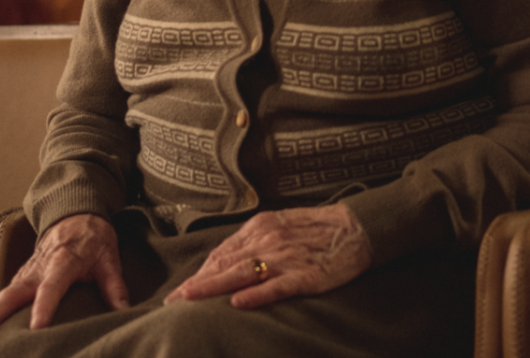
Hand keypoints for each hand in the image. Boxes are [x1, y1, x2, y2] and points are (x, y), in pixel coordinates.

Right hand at [0, 213, 130, 345]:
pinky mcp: (22, 277)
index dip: (44, 308)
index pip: (51, 288)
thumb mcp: (109, 258)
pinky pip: (4, 297)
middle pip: (11, 294)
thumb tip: (123, 309)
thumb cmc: (92, 238)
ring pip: (2, 297)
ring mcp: (26, 273)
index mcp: (62, 262)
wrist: (76, 214)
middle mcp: (38, 269)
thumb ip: (114, 285)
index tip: (36, 328)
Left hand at [165, 204, 372, 309]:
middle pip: (224, 263)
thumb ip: (254, 242)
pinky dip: (257, 294)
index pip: (221, 253)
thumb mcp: (280, 227)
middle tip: (172, 302)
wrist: (357, 228)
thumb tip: (225, 262)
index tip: (179, 292)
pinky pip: (277, 285)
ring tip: (190, 300)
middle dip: (196, 284)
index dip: (198, 273)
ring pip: (242, 273)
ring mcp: (286, 257)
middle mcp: (268, 239)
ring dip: (213, 287)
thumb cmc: (317, 230)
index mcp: (260, 227)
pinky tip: (238, 303)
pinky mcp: (306, 275)